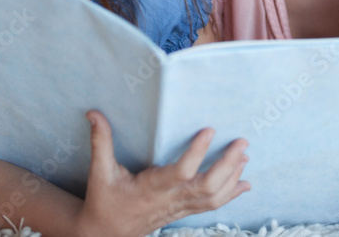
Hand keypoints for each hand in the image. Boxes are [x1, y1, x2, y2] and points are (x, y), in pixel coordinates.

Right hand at [77, 110, 249, 236]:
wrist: (105, 233)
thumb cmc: (104, 200)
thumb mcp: (99, 171)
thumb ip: (101, 141)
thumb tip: (93, 113)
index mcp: (151, 188)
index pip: (181, 172)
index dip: (197, 153)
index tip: (210, 130)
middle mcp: (169, 199)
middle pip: (207, 186)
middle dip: (227, 165)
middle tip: (242, 142)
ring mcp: (178, 208)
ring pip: (213, 198)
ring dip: (232, 177)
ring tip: (245, 155)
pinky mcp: (182, 212)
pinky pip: (211, 206)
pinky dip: (230, 194)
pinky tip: (245, 183)